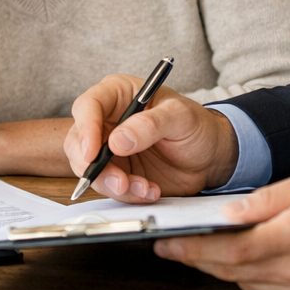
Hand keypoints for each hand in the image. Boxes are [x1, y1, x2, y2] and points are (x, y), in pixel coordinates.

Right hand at [64, 74, 238, 200]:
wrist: (210, 156)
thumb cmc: (196, 126)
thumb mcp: (180, 117)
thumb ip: (150, 124)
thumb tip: (117, 140)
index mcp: (118, 95)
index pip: (88, 106)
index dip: (86, 128)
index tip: (93, 152)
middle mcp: (107, 121)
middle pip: (79, 142)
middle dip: (93, 166)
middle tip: (119, 181)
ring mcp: (109, 149)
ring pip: (89, 169)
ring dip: (113, 185)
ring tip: (144, 187)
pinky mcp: (118, 172)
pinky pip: (109, 187)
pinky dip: (127, 194)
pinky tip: (150, 190)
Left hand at [153, 169, 289, 289]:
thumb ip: (263, 200)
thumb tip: (225, 214)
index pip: (232, 251)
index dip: (194, 249)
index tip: (167, 243)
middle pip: (233, 271)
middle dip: (198, 258)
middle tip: (171, 245)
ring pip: (247, 284)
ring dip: (222, 267)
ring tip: (201, 248)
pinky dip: (250, 276)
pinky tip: (243, 259)